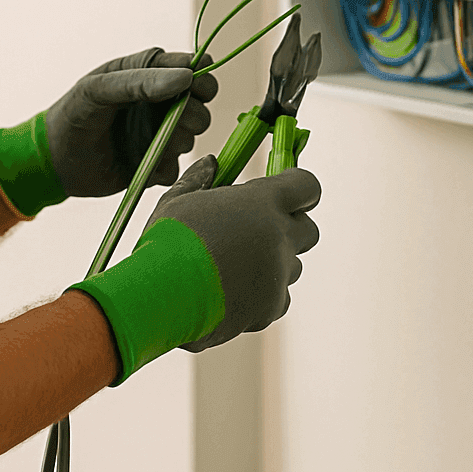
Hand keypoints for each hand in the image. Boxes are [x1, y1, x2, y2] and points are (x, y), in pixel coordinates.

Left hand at [45, 47, 218, 197]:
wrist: (55, 160)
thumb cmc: (73, 113)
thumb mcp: (99, 89)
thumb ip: (140, 81)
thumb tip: (187, 77)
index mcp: (149, 73)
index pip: (194, 67)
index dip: (202, 78)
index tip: (197, 89)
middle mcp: (160, 102)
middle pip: (201, 105)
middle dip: (194, 114)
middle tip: (178, 121)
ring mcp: (159, 133)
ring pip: (191, 138)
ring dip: (178, 141)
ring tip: (151, 143)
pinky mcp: (156, 163)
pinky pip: (176, 168)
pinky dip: (164, 167)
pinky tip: (142, 163)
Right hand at [67, 155, 320, 381]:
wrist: (164, 297)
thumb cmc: (168, 242)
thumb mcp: (177, 200)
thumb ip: (199, 179)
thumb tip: (211, 163)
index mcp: (263, 202)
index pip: (307, 186)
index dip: (298, 188)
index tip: (284, 191)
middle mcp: (280, 237)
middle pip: (308, 229)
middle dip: (290, 228)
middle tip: (258, 230)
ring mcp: (279, 275)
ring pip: (292, 266)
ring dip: (273, 263)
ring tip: (233, 266)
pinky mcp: (271, 307)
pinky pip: (279, 298)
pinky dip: (262, 295)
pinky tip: (231, 292)